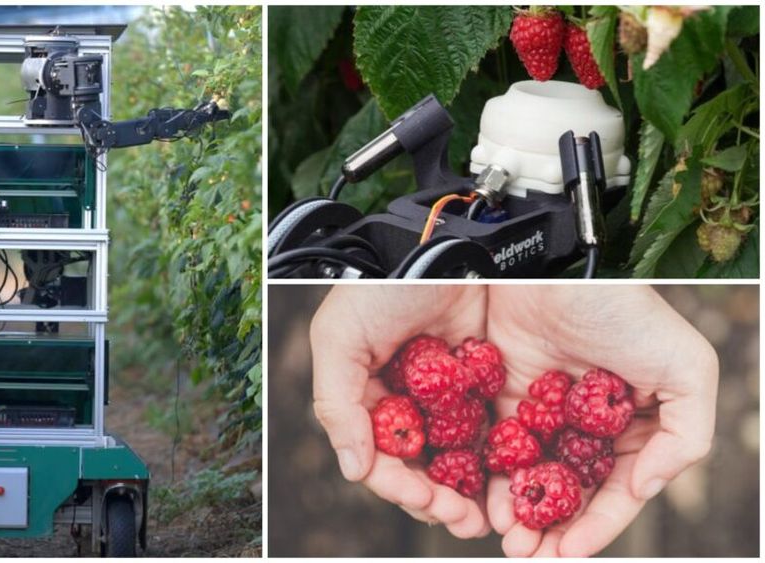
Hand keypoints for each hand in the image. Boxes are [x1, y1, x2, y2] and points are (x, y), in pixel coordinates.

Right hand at [310, 285, 490, 537]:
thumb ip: (336, 403)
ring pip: (455, 458)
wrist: (448, 249)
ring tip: (484, 515)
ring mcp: (446, 396)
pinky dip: (498, 459)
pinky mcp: (484, 385)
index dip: (396, 484)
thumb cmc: (385, 285)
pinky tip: (512, 479)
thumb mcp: (339, 336)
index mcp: (366, 395)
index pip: (377, 455)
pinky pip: (491, 431)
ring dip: (467, 492)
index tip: (422, 499)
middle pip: (418, 467)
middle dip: (436, 500)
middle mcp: (406, 401)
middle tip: (462, 520)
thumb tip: (352, 468)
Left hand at [485, 285, 718, 556]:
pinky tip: (487, 502)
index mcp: (633, 425)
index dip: (597, 525)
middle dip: (552, 529)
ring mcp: (545, 413)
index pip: (615, 489)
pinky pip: (498, 447)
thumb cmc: (626, 312)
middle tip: (529, 556)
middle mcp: (587, 425)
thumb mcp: (686, 369)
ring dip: (519, 514)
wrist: (557, 271)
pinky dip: (493, 478)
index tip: (572, 553)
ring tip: (509, 541)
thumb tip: (640, 489)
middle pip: (569, 491)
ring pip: (531, 477)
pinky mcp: (504, 396)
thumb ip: (685, 437)